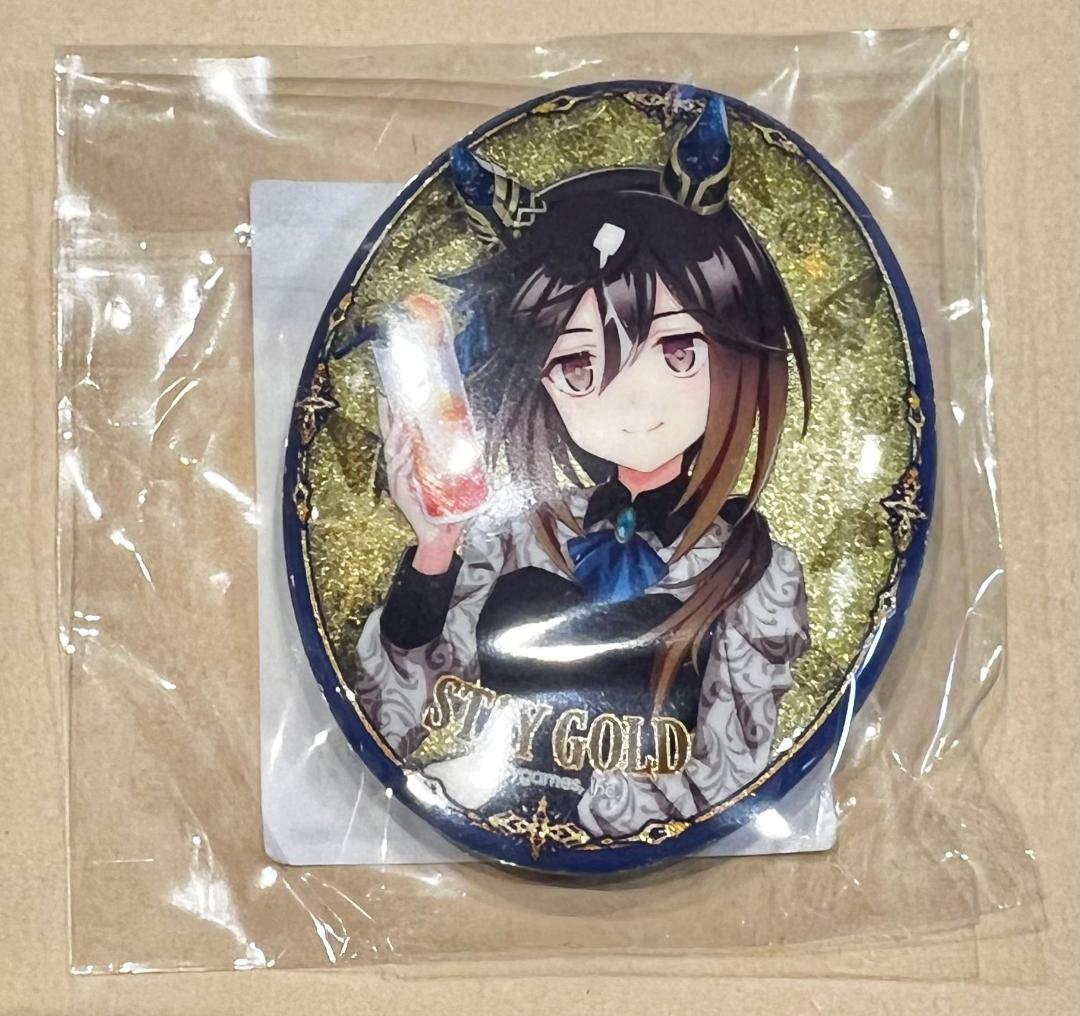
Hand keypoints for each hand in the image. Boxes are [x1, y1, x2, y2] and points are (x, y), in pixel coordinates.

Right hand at [378, 396, 462, 573]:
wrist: (441, 534)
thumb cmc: (447, 508)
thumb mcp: (452, 478)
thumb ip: (455, 459)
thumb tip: (472, 434)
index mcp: (409, 464)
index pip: (399, 436)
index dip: (392, 417)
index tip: (390, 396)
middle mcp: (400, 471)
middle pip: (390, 440)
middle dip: (388, 420)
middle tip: (391, 401)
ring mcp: (398, 482)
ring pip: (393, 455)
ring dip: (398, 438)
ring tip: (403, 422)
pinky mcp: (400, 495)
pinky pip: (399, 474)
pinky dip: (403, 462)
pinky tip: (408, 452)